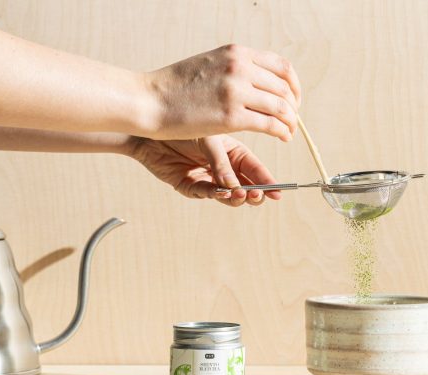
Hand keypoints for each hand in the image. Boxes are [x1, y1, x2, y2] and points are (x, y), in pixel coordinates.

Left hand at [128, 134, 280, 206]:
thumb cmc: (181, 125)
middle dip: (255, 193)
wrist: (148, 128)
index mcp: (233, 152)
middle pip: (245, 186)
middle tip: (258, 195)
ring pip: (227, 194)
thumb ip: (222, 163)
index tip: (278, 193)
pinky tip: (222, 192)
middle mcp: (222, 167)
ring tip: (241, 194)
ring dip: (236, 197)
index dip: (268, 182)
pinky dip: (214, 194)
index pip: (255, 169)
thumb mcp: (208, 140)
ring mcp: (207, 177)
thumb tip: (236, 187)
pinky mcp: (189, 185)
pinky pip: (204, 193)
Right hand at [145, 44, 300, 140]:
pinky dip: (283, 132)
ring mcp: (236, 91)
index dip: (294, 85)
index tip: (293, 99)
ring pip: (282, 107)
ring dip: (290, 122)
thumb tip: (259, 80)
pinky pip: (271, 124)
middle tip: (292, 120)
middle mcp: (240, 68)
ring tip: (288, 132)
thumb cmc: (175, 87)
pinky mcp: (232, 117)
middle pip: (284, 88)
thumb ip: (235, 68)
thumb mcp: (210, 64)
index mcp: (236, 53)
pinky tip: (283, 137)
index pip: (281, 66)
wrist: (148, 100)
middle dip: (293, 106)